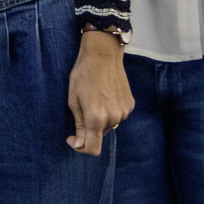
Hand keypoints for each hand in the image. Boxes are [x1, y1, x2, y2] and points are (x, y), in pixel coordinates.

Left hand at [66, 30, 131, 154]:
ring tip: (95, 97)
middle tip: (83, 107)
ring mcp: (124, 112)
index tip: (73, 138)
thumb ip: (78, 124)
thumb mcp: (73, 100)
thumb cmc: (83, 75)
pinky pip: (117, 115)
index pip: (93, 149)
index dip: (81, 148)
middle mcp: (113, 118)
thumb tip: (79, 144)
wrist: (103, 55)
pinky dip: (110, 110)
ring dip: (100, 118)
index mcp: (96, 119)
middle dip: (89, 128)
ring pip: (108, 125)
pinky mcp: (130, 105)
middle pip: (99, 135)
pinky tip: (105, 95)